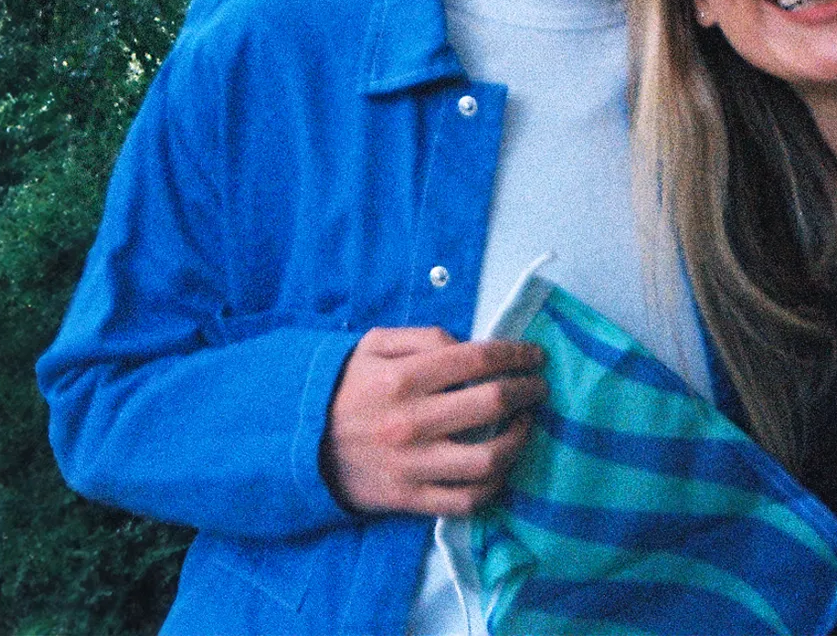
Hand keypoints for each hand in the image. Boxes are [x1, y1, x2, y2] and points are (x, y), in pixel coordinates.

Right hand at [320, 327, 546, 516]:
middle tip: (539, 386)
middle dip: (528, 390)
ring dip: (520, 439)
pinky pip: (465, 500)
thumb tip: (468, 345)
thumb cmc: (343, 389)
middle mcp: (412, 422)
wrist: (297, 444)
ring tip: (526, 424)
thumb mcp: (372, 345)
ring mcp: (412, 465)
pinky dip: (494, 485)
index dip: (516, 354)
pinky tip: (502, 466)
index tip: (535, 356)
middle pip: (492, 403)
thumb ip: (423, 336)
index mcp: (403, 378)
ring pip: (488, 459)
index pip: (478, 360)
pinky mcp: (409, 499)